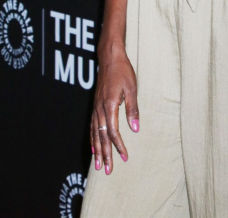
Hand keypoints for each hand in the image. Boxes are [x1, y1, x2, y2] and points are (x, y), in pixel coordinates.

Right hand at [90, 48, 138, 174]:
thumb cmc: (123, 72)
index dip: (118, 146)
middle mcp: (100, 109)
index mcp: (109, 105)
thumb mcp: (132, 89)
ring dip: (97, 150)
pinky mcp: (95, 105)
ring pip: (94, 133)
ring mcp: (95, 107)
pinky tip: (94, 146)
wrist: (110, 58)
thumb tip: (135, 129)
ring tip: (98, 164)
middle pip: (101, 137)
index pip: (112, 132)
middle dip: (105, 154)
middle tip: (107, 170)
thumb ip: (133, 110)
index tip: (124, 157)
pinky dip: (92, 138)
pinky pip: (92, 126)